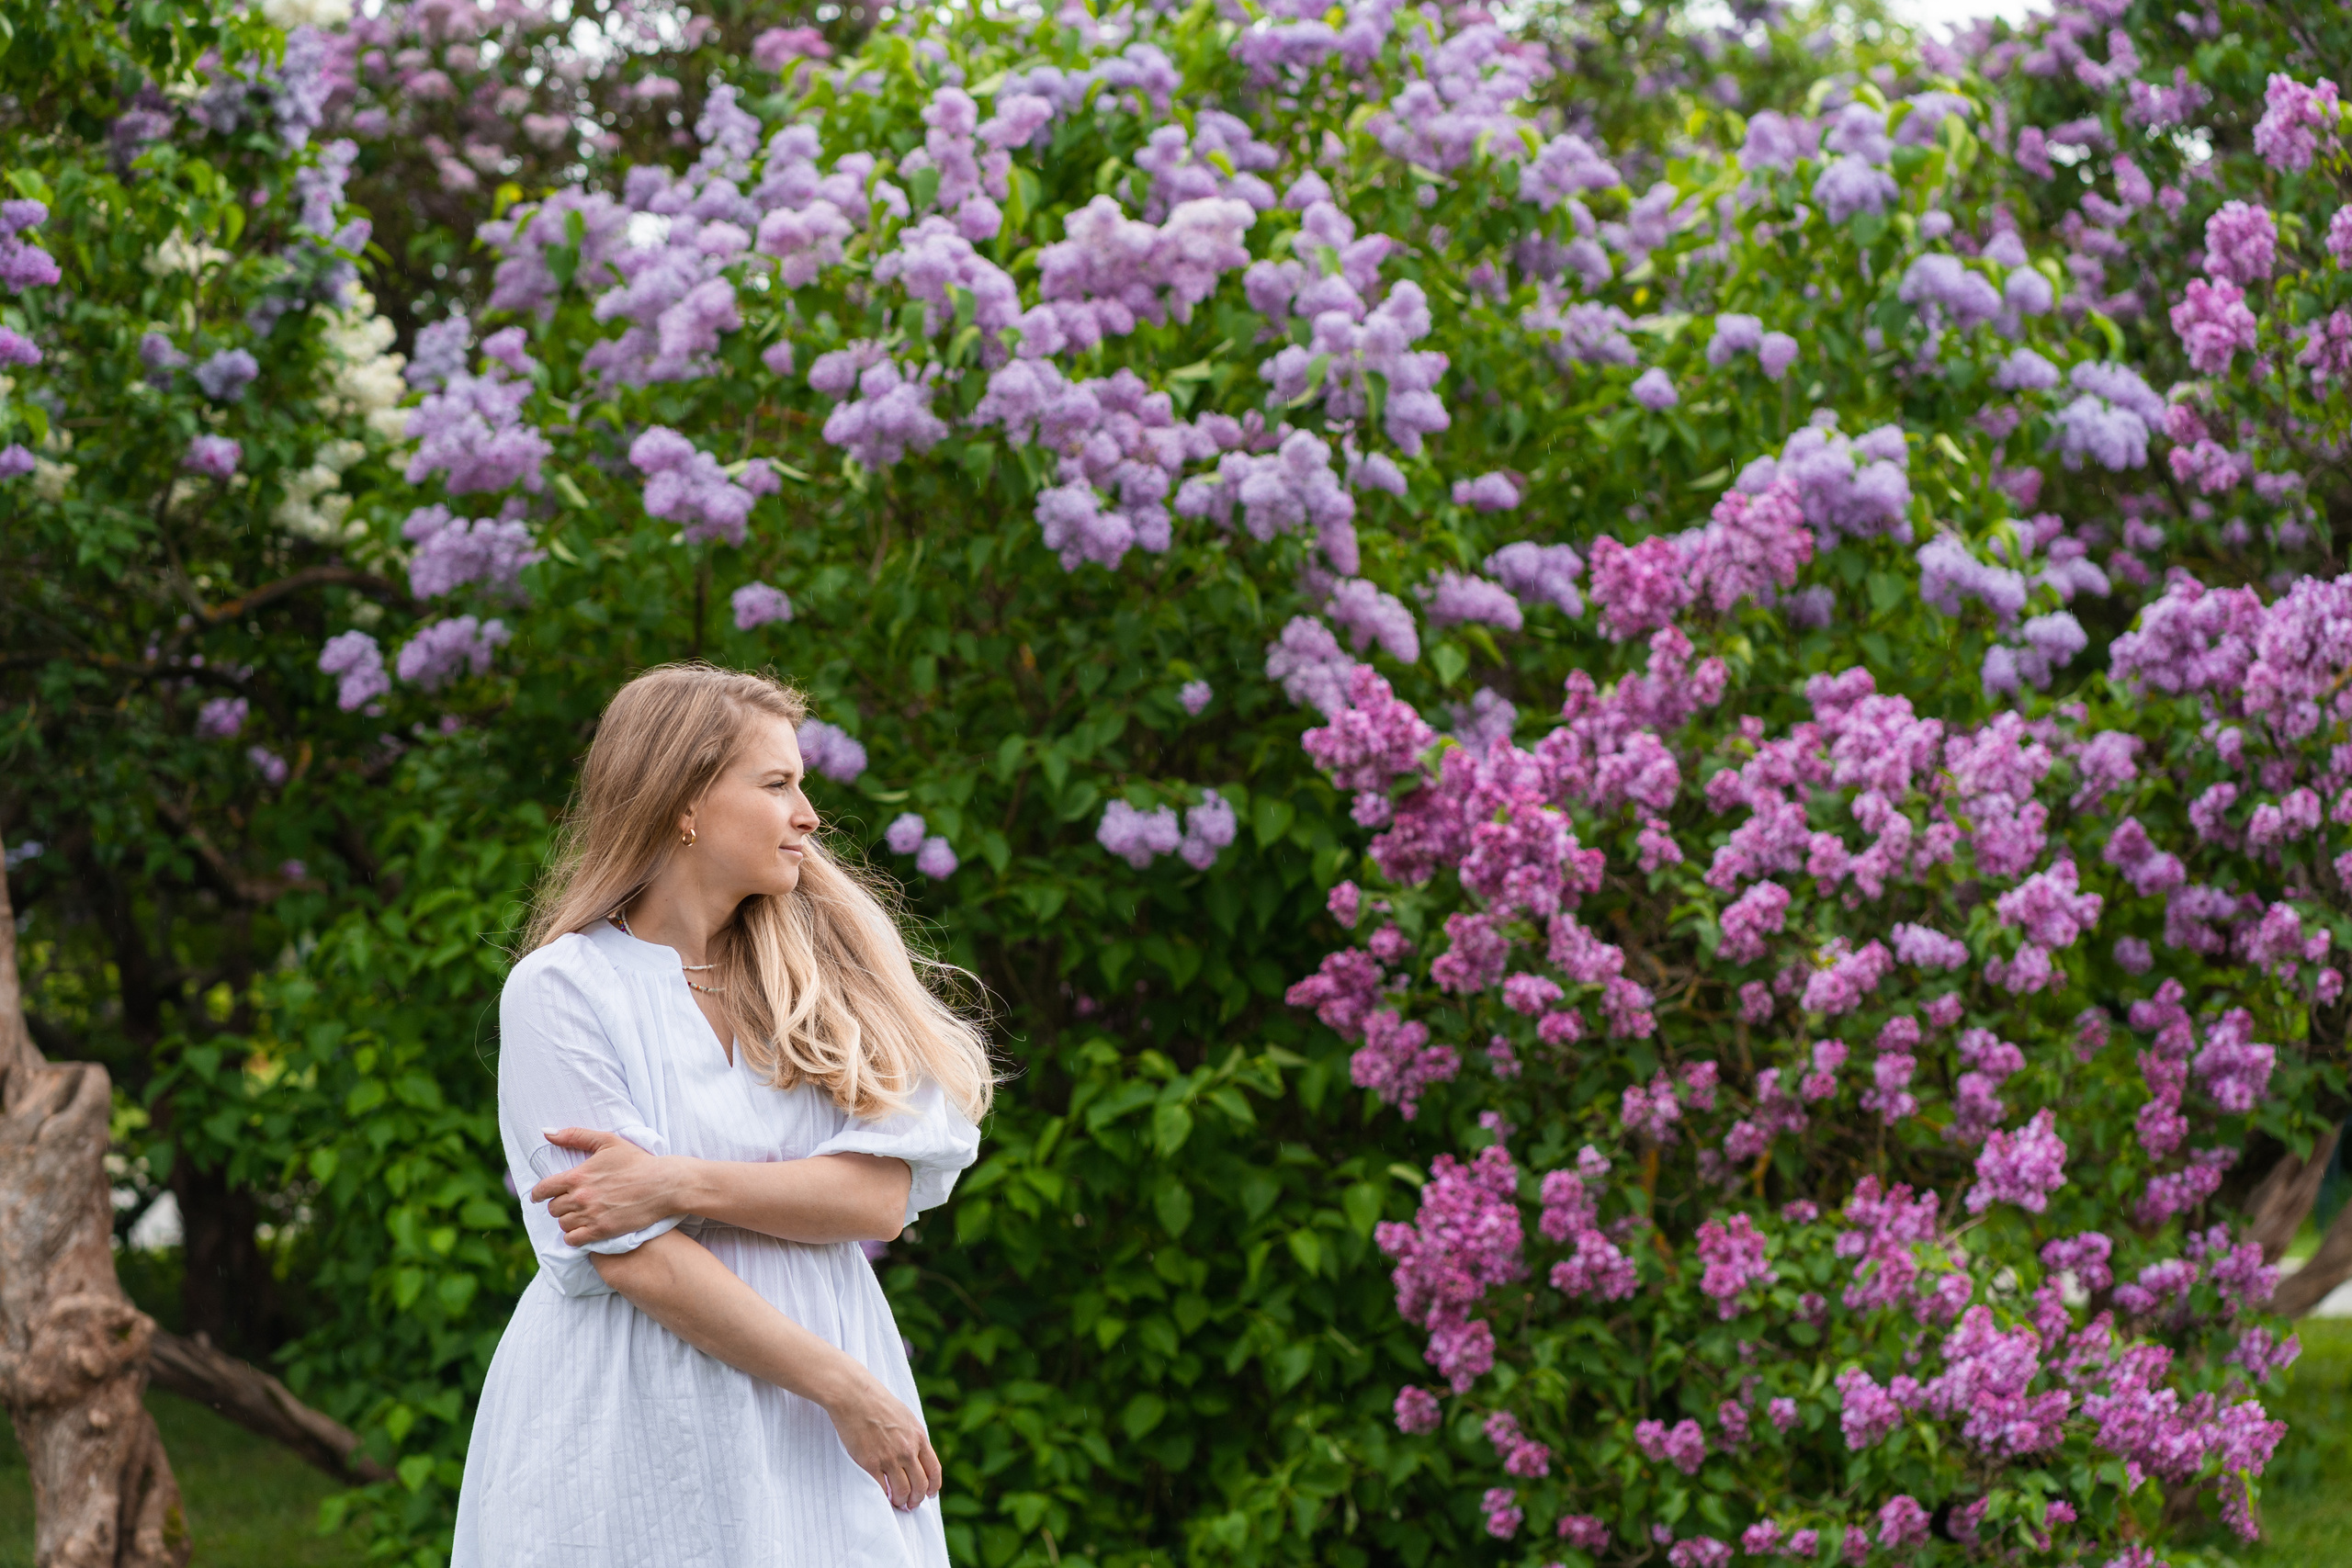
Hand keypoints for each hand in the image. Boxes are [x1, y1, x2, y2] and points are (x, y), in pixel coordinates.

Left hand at [528, 1127, 677, 1245]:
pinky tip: (582, 1230)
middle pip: (553, 1208)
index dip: (537, 1194)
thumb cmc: (637, 1161)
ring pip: (563, 1224)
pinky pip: (573, 1240)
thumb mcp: (607, 1141)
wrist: (663, 1184)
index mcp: (577, 1176)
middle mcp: (580, 1198)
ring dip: (567, 1221)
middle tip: (569, 1203)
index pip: (543, 1189)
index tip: (538, 1196)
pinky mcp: (602, 1231)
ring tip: (578, 1216)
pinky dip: (574, 1237)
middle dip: (558, 1205)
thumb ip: (575, 1135)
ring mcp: (591, 1216)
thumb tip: (546, 1132)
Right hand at [824, 1373, 941, 1511]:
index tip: (929, 1494)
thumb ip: (913, 1436)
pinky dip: (883, 1496)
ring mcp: (889, 1458)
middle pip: (920, 1485)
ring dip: (901, 1501)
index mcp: (919, 1437)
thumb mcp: (906, 1416)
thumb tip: (917, 1455)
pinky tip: (882, 1496)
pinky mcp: (870, 1463)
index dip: (933, 1487)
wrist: (854, 1395)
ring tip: (897, 1502)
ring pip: (903, 1491)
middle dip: (917, 1499)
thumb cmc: (878, 1403)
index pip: (934, 1470)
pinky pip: (881, 1489)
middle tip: (911, 1504)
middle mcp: (907, 1450)